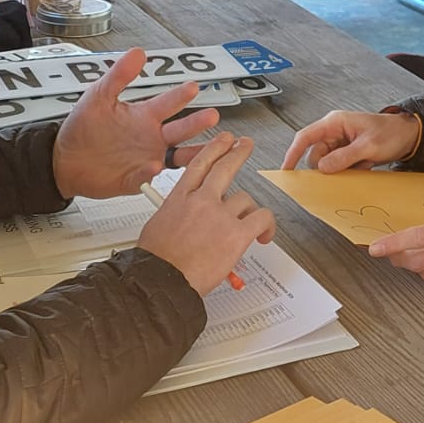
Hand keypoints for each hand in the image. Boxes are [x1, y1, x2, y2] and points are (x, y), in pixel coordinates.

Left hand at [53, 47, 220, 198]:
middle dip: (196, 123)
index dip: (180, 96)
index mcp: (144, 117)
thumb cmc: (82, 129)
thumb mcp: (99, 96)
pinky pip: (146, 177)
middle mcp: (150, 137)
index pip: (168, 104)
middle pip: (180, 130)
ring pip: (176, 157)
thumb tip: (137, 53)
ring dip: (190, 153)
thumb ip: (119, 75)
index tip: (193, 87)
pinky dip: (150, 172)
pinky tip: (154, 166)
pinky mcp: (134, 178)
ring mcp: (146, 158)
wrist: (64, 159)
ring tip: (204, 149)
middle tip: (211, 116)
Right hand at [136, 133, 275, 294]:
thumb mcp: (157, 226)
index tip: (223, 141)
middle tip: (245, 145)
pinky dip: (267, 226)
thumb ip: (175, 214)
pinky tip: (264, 234)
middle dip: (238, 153)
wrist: (161, 280)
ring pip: (245, 199)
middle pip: (225, 167)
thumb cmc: (156, 261)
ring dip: (249, 211)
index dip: (214, 149)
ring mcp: (220, 215)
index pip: (200, 165)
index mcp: (179, 198)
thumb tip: (183, 217)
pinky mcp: (236, 234)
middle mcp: (201, 201)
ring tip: (251, 223)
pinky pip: (261, 219)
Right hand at [282, 110, 419, 171]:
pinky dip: (349, 170)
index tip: (287, 170)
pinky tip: (365, 165)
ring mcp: (341, 142)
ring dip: (340, 169)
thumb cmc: (391, 133)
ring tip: (361, 164)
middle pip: (315, 154)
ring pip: (327, 163)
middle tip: (346, 168)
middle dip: (326, 167)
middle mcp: (334, 131)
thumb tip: (322, 168)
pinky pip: (339, 166)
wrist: (410, 134)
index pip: (305, 137)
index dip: (293, 153)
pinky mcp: (348, 152)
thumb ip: (344, 157)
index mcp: (335, 123)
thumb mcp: (368, 146)